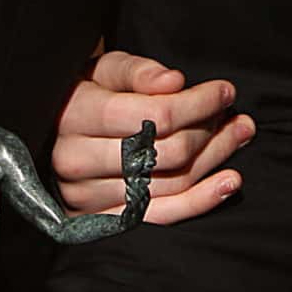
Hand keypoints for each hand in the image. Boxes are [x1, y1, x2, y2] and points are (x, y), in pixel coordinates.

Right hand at [53, 49, 250, 223]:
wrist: (53, 134)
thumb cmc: (87, 93)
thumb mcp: (106, 69)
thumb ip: (139, 71)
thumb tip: (174, 82)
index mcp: (75, 115)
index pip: (153, 116)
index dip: (197, 103)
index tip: (225, 91)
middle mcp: (76, 160)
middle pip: (165, 153)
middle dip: (210, 132)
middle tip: (236, 116)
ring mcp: (86, 197)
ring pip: (168, 184)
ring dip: (213, 161)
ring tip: (238, 137)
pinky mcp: (100, 221)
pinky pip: (160, 217)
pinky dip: (200, 202)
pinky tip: (228, 183)